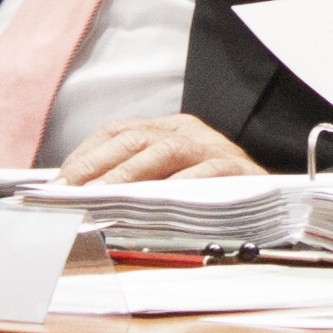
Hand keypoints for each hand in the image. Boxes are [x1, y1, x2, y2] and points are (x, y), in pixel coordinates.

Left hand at [51, 114, 255, 183]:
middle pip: (134, 140)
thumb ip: (134, 182)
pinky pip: (203, 174)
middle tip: (70, 194)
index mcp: (169, 129)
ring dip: (127, 178)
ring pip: (163, 152)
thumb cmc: (213, 193)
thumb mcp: (170, 180)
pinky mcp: (236, 170)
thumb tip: (80, 197)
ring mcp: (212, 149)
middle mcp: (188, 132)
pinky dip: (176, 187)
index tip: (59, 183)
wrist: (274, 198)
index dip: (85, 156)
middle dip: (97, 168)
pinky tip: (154, 203)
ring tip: (102, 199)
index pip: (117, 131)